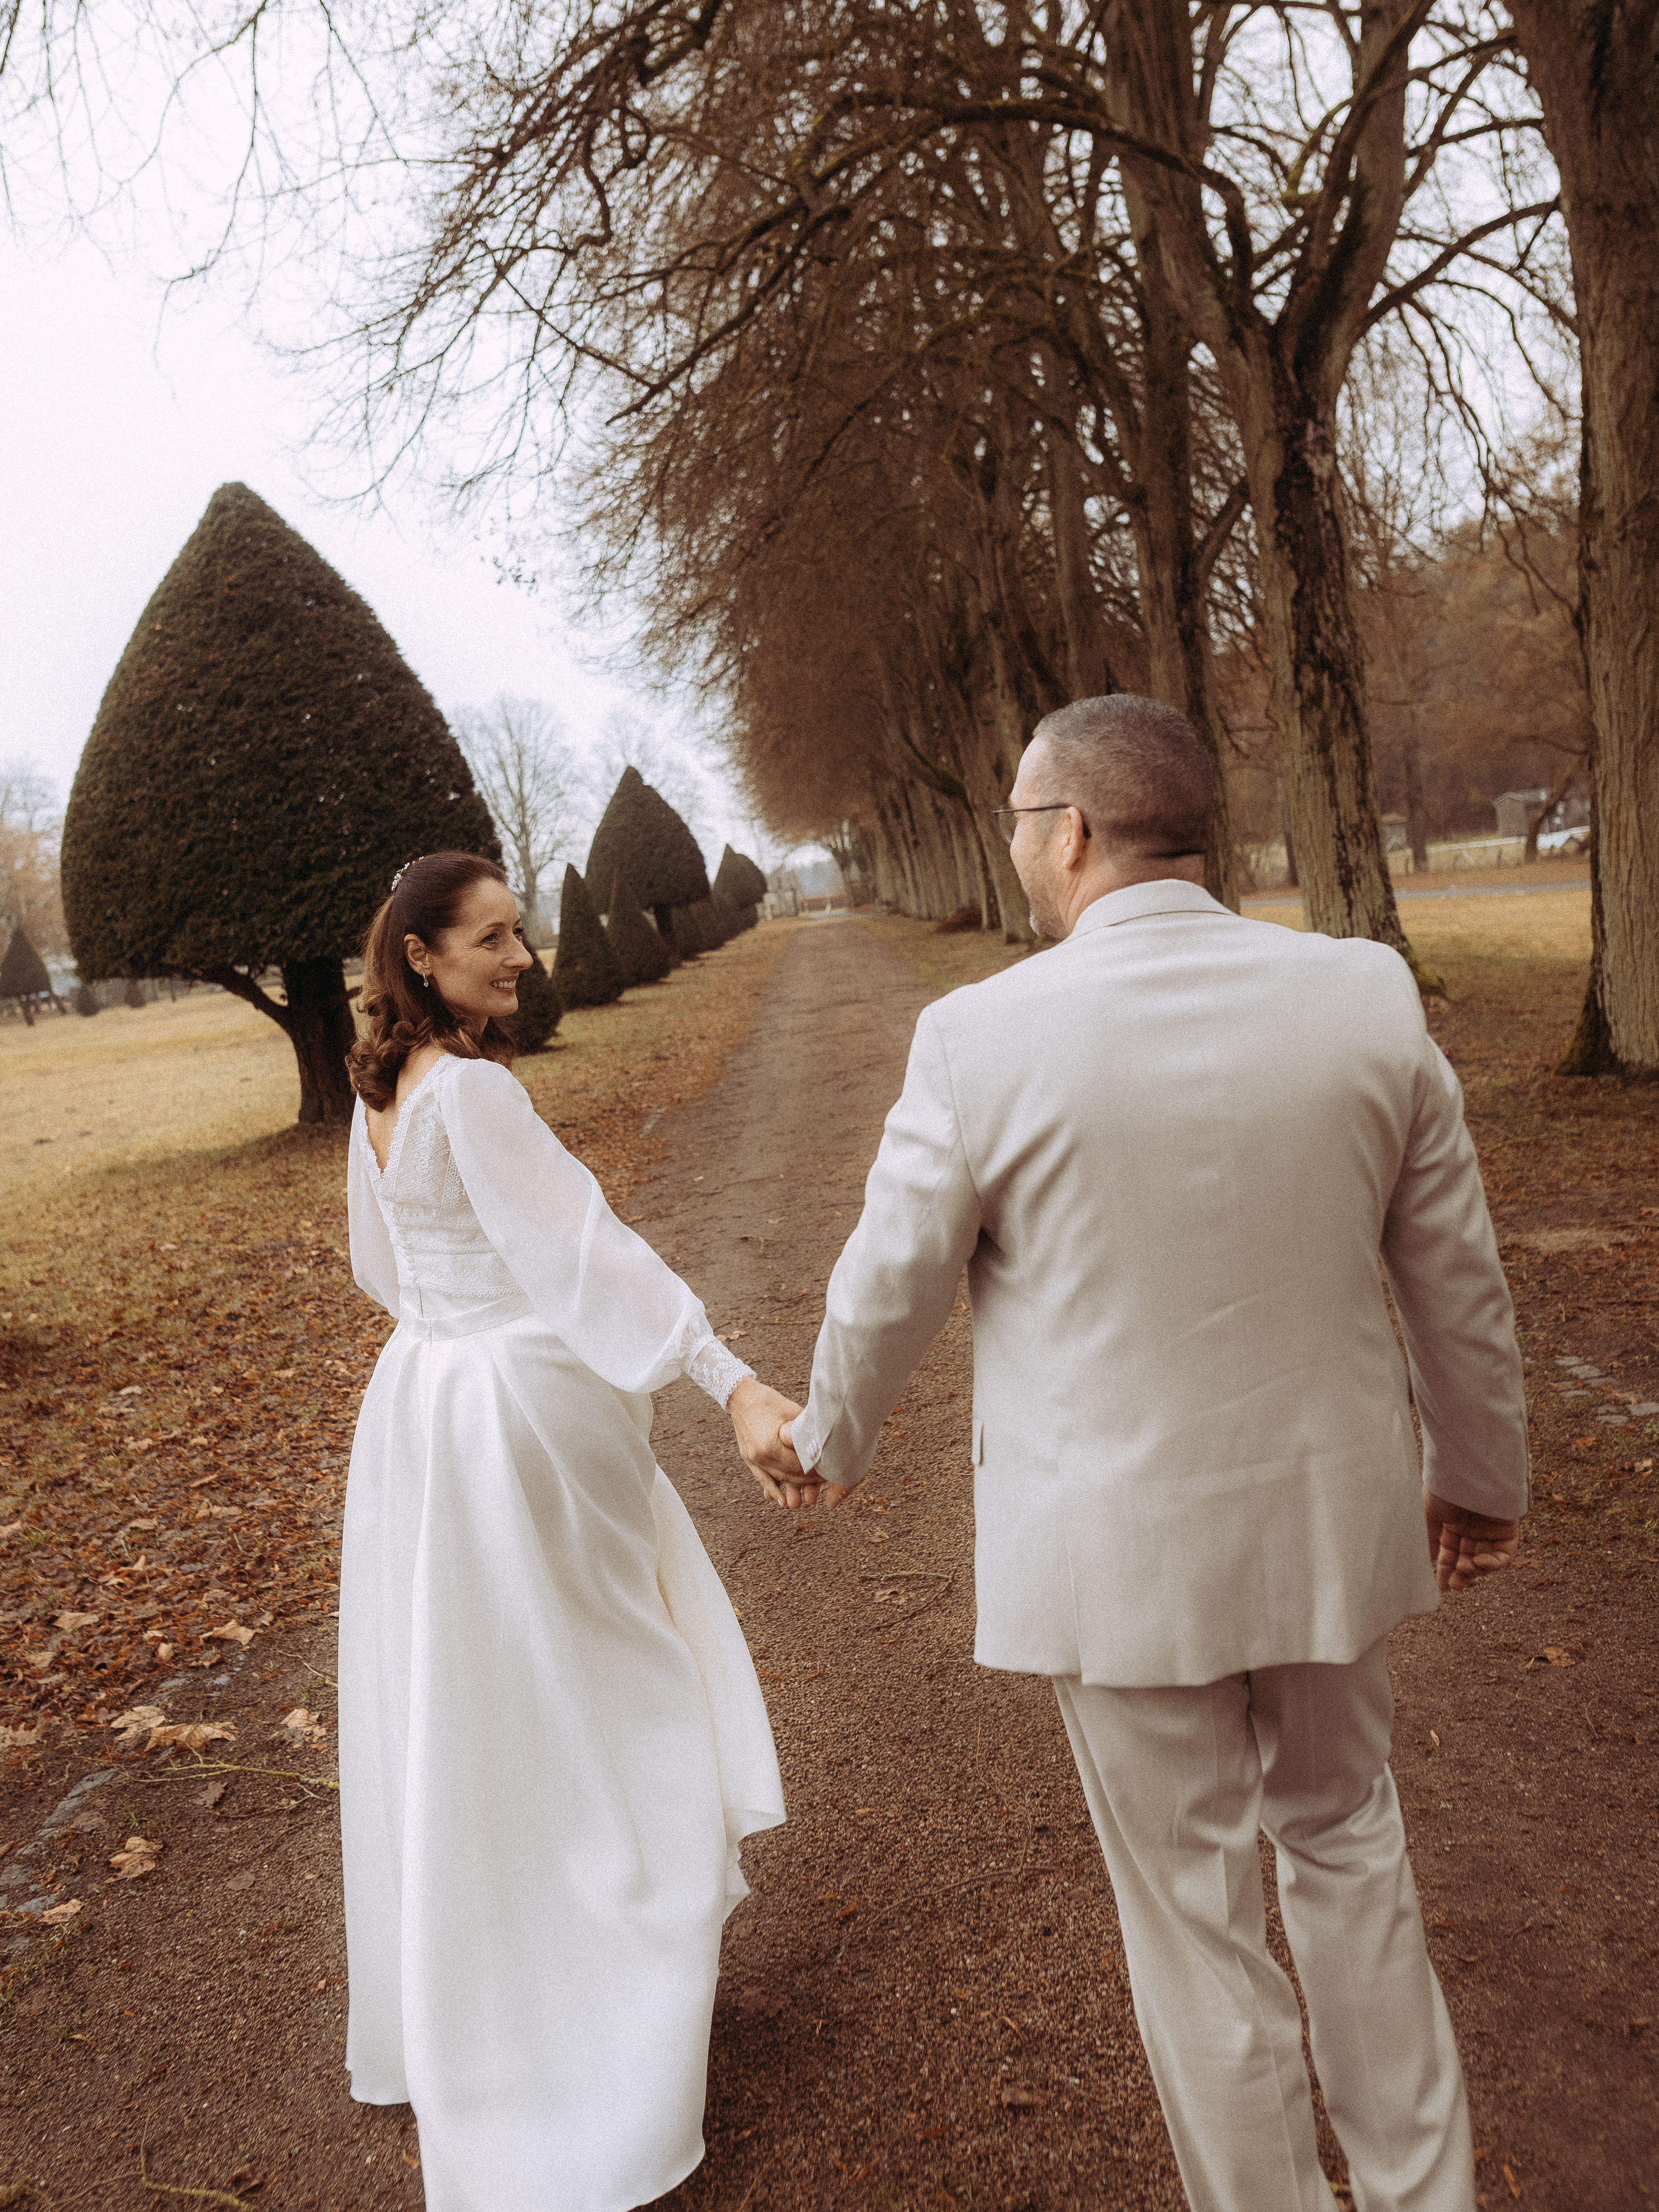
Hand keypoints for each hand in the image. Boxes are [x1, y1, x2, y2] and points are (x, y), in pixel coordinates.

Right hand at [728, 1380, 816, 1509]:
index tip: (829, 1472)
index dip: (816, 1471)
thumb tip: (823, 1447)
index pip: (800, 1465)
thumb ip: (805, 1434)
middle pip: (790, 1476)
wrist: (742, 1397)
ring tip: (809, 1492)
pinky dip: (773, 1490)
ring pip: (778, 1479)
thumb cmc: (770, 1401)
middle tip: (824, 1481)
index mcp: (772, 1444)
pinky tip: (782, 1501)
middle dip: (809, 1481)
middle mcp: (761, 1455)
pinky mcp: (748, 1459)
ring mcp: (753, 1459)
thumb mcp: (793, 1414)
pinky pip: (762, 1479)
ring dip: (794, 1487)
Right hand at [1424, 1487, 1519, 1591]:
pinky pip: (1505, 1554)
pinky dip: (1494, 1563)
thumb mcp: (1429, 1515)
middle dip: (1462, 1574)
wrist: (1467, 1473)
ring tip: (1465, 1569)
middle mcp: (1472, 1528)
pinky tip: (1480, 1561)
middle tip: (1455, 1585)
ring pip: (1486, 1559)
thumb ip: (1428, 1539)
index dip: (1446, 1570)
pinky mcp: (1508, 1529)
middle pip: (1469, 1559)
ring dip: (1477, 1570)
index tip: (1441, 1586)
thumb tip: (1426, 1561)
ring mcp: (1490, 1530)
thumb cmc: (1444, 1490)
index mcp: (1452, 1524)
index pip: (1450, 1553)